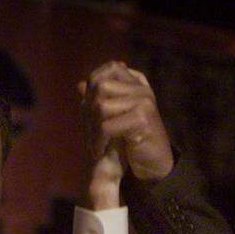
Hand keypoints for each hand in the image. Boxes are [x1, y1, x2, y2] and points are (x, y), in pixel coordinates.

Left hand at [79, 61, 173, 182]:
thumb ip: (98, 101)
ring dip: (92, 129)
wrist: (154, 165)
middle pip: (101, 86)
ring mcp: (144, 102)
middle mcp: (142, 89)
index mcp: (137, 84)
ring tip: (95, 144)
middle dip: (89, 110)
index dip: (94, 84)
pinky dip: (98, 141)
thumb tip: (80, 84)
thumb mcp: (111, 119)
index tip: (89, 108)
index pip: (111, 68)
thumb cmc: (132, 142)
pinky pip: (107, 126)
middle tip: (90, 132)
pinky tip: (100, 151)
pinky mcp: (142, 119)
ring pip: (101, 106)